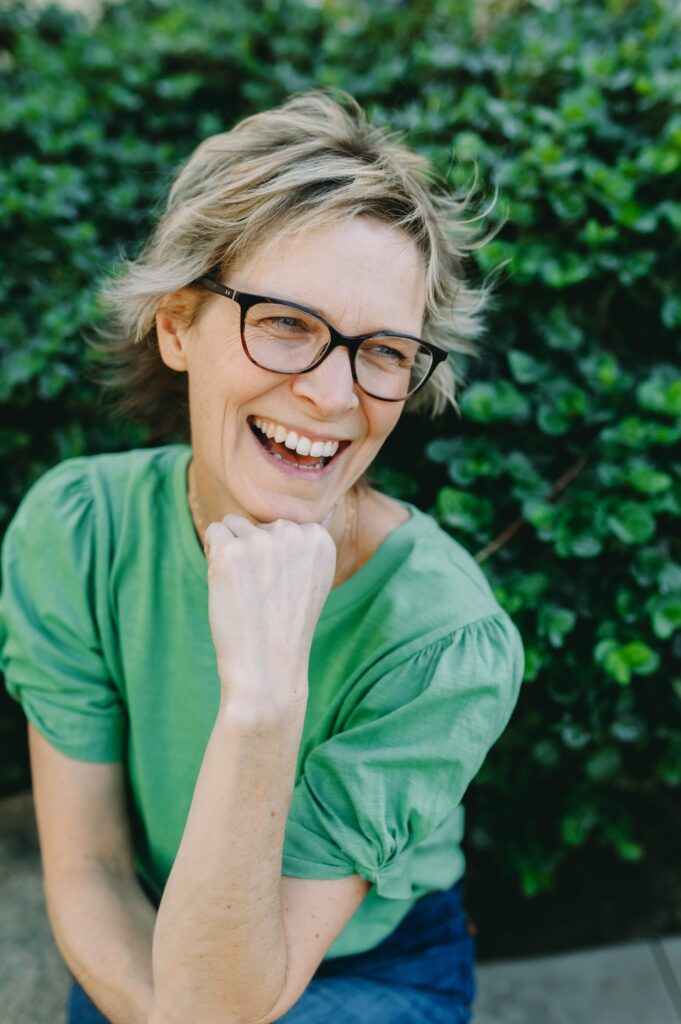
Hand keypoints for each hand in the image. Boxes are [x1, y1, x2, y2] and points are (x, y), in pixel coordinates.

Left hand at [204, 514, 336, 716]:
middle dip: (253, 552)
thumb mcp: (310, 580)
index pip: (283, 526)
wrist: (266, 666)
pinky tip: (227, 583)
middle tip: (261, 593)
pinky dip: (213, 555)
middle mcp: (294, 533)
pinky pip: (214, 532)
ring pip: (234, 525)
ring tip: (244, 589)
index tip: (281, 588)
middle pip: (258, 524)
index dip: (273, 557)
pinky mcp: (231, 550)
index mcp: (319, 539)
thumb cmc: (284, 626)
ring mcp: (262, 540)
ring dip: (232, 552)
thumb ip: (302, 546)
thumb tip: (295, 517)